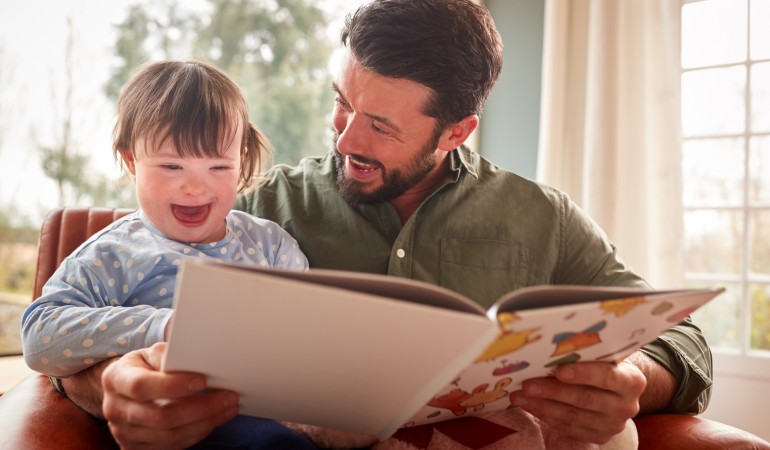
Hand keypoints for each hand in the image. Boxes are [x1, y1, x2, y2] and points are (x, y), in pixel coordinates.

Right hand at [101, 342, 238, 449]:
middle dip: (200, 408)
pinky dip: (198, 433)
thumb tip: (195, 360)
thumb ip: (167, 355)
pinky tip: (214, 419)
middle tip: (229, 396)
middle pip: (161, 416)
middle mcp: (115, 409)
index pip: (142, 386)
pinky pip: (172, 446)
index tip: (202, 380)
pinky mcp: (136, 449)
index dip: (172, 385)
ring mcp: (123, 433)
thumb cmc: (145, 367)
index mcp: (116, 379)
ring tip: (229, 407)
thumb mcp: (151, 353)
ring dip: (205, 422)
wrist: (127, 390)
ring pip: (170, 435)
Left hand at [509, 359, 645, 443]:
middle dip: (552, 391)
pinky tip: (530, 405)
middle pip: (585, 399)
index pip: (607, 376)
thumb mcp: (605, 355)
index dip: (583, 374)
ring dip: (542, 406)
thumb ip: (588, 353)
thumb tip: (550, 345)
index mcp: (632, 381)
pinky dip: (546, 416)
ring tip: (519, 396)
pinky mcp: (599, 436)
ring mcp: (613, 425)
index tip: (558, 370)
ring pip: (573, 416)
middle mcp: (626, 406)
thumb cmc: (605, 363)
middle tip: (527, 385)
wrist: (620, 388)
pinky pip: (568, 428)